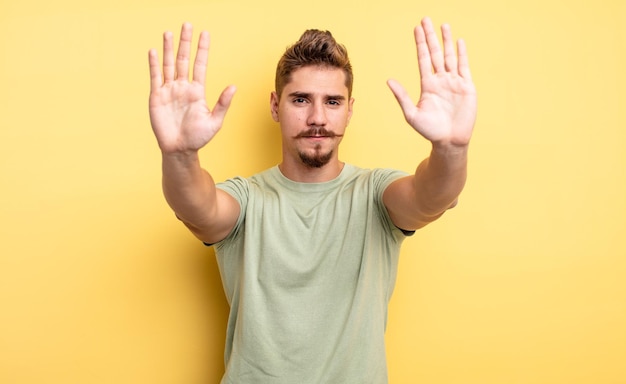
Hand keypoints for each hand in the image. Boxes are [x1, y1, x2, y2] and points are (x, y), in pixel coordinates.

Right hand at [148, 23, 235, 153]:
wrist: (180, 150)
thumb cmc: (198, 138)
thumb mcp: (215, 121)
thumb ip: (222, 103)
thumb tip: (233, 86)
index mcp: (197, 91)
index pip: (200, 65)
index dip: (202, 49)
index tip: (205, 33)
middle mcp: (183, 87)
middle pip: (184, 60)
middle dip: (186, 42)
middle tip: (187, 24)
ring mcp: (169, 90)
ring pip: (169, 64)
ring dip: (168, 48)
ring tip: (169, 32)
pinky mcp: (157, 97)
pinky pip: (155, 77)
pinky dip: (154, 64)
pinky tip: (154, 51)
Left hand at [387, 18, 476, 147]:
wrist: (449, 141)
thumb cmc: (429, 131)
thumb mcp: (412, 114)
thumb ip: (402, 96)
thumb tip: (389, 80)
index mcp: (427, 85)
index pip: (423, 59)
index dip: (420, 44)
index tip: (417, 29)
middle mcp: (440, 80)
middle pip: (435, 53)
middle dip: (431, 37)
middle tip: (426, 19)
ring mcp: (454, 82)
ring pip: (449, 56)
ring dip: (446, 41)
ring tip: (443, 25)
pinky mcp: (467, 87)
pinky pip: (464, 67)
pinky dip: (462, 54)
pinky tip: (459, 42)